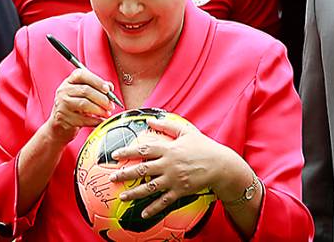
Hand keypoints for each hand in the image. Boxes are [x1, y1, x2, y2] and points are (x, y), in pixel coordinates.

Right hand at [44, 68, 114, 144]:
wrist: (59, 125)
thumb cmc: (75, 107)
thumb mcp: (84, 95)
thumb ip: (97, 88)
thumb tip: (110, 86)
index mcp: (69, 81)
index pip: (82, 75)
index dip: (97, 81)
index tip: (108, 89)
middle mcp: (63, 91)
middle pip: (85, 90)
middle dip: (102, 98)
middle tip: (111, 105)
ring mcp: (62, 104)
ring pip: (84, 104)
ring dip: (99, 109)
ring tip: (107, 113)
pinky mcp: (64, 118)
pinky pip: (84, 119)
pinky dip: (95, 121)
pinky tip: (101, 121)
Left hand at [109, 117, 237, 218]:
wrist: (220, 165)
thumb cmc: (203, 146)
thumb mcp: (186, 131)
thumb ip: (167, 126)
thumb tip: (150, 119)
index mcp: (168, 149)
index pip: (144, 150)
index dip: (128, 151)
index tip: (115, 155)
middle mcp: (168, 165)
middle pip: (142, 170)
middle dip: (125, 174)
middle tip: (112, 178)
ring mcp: (173, 179)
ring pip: (149, 187)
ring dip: (134, 193)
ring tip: (123, 196)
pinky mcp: (180, 191)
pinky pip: (164, 201)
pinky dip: (153, 209)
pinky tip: (143, 214)